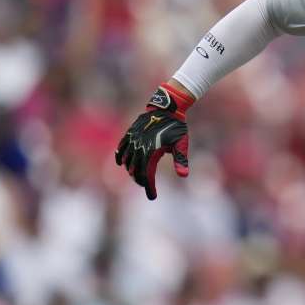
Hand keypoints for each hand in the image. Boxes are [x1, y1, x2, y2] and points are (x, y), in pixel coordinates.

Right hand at [114, 84, 191, 199]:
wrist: (167, 107)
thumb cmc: (177, 127)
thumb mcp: (182, 144)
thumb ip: (181, 160)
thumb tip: (184, 176)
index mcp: (152, 151)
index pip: (146, 175)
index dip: (149, 187)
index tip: (152, 196)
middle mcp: (140, 147)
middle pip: (135, 170)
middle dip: (141, 181)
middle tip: (147, 187)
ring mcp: (133, 140)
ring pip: (127, 161)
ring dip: (131, 171)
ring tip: (138, 177)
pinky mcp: (130, 133)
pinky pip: (121, 147)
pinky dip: (120, 156)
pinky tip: (121, 163)